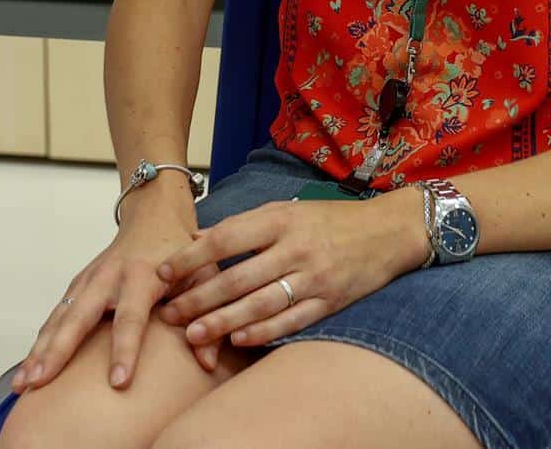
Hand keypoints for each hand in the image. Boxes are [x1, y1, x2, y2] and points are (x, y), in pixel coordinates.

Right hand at [13, 182, 195, 393]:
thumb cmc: (181, 250)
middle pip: (79, 316)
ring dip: (40, 349)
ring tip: (25, 382)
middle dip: (58, 350)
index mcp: (143, 275)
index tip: (118, 382)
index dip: (125, 350)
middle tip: (41, 380)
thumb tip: (209, 360)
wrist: (153, 217)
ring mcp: (89, 279)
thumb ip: (207, 312)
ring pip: (59, 317)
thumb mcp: (204, 274)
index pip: (131, 318)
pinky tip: (30, 367)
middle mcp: (109, 276)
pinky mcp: (78, 284)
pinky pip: (56, 316)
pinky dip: (40, 341)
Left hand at [155, 190, 430, 350]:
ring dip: (224, 322)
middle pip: (239, 278)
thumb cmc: (327, 220)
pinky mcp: (330, 301)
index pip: (225, 239)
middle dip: (200, 298)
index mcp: (280, 219)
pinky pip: (292, 320)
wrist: (387, 232)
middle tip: (171, 314)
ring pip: (261, 304)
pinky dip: (263, 332)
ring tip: (195, 334)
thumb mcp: (284, 210)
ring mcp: (314, 277)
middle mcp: (296, 248)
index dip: (191, 257)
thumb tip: (196, 240)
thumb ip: (243, 225)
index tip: (163, 272)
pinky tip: (238, 340)